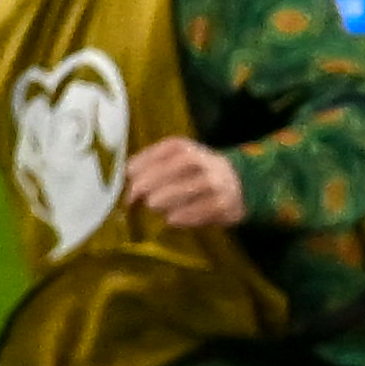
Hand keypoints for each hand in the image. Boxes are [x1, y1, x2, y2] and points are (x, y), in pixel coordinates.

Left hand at [126, 135, 244, 230]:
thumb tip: (124, 177)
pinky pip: (192, 213)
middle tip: (135, 200)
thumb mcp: (174, 159)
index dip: (135, 171)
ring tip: (156, 207)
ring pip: (174, 195)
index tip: (128, 182)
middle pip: (159, 175)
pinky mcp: (223, 204)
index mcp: (182, 147)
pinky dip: (178, 217)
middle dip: (142, 190)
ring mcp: (213, 182)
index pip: (152, 156)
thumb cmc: (193, 172)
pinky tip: (172, 218)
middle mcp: (199, 160)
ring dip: (159, 204)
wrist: (240, 182)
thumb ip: (149, 165)